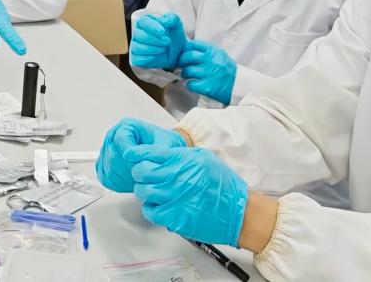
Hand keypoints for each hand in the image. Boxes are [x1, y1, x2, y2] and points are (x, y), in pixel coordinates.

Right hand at [96, 118, 185, 192]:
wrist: (165, 154)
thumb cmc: (164, 145)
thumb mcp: (165, 143)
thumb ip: (153, 149)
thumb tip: (137, 155)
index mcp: (126, 126)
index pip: (120, 140)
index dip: (130, 155)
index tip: (141, 164)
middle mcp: (114, 136)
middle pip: (112, 156)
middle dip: (129, 170)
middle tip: (144, 174)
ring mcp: (107, 151)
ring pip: (109, 169)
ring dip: (125, 179)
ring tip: (140, 179)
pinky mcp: (106, 165)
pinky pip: (107, 178)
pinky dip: (119, 184)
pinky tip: (131, 183)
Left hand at [127, 145, 247, 245]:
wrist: (238, 212)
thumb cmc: (223, 186)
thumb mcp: (204, 158)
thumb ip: (181, 155)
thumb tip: (160, 154)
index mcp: (183, 160)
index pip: (149, 153)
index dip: (136, 154)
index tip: (132, 155)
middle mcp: (176, 177)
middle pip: (141, 172)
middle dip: (140, 173)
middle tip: (145, 176)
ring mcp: (174, 197)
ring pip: (143, 191)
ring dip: (145, 191)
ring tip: (155, 192)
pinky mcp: (174, 217)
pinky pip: (150, 211)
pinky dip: (151, 209)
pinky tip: (160, 206)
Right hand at [130, 13, 186, 69]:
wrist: (177, 52)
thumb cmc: (174, 35)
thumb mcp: (176, 24)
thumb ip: (171, 18)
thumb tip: (164, 20)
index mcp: (145, 21)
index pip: (142, 21)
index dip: (152, 27)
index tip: (163, 32)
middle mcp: (137, 33)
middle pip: (138, 34)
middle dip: (154, 39)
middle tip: (167, 41)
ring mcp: (135, 46)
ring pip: (137, 47)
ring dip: (153, 49)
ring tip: (164, 48)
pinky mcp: (136, 58)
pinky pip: (138, 59)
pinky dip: (149, 58)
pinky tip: (157, 56)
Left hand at [178, 40, 236, 105]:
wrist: (241, 86)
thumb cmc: (228, 71)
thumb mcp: (220, 56)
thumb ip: (206, 52)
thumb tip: (188, 50)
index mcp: (214, 51)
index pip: (194, 44)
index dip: (186, 48)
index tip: (184, 53)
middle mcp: (211, 61)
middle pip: (187, 57)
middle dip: (182, 61)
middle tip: (182, 65)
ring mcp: (209, 74)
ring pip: (187, 71)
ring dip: (185, 74)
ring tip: (188, 76)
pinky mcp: (207, 87)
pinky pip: (191, 84)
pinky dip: (190, 85)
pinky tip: (194, 84)